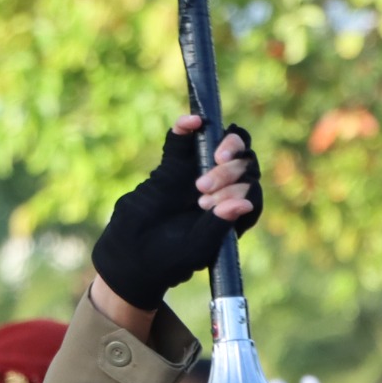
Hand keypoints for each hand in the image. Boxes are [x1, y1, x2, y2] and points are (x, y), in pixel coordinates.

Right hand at [89, 115, 264, 310]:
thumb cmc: (169, 260)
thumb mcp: (198, 247)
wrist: (131, 256)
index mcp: (232, 214)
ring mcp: (197, 174)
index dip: (239, 191)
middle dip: (231, 172)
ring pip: (221, 145)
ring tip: (215, 157)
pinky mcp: (173, 165)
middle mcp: (220, 191)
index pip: (250, 191)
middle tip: (203, 188)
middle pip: (243, 165)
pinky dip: (187, 128)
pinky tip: (191, 122)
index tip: (211, 204)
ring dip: (224, 143)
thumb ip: (219, 225)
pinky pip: (183, 140)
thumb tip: (245, 202)